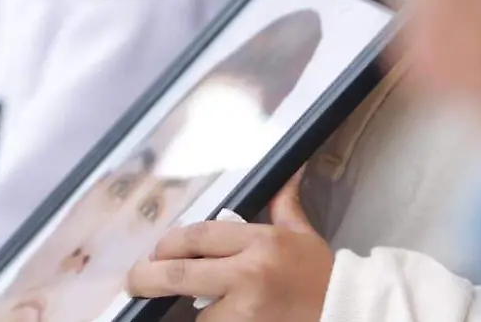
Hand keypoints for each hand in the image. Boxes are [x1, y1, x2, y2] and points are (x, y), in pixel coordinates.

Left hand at [127, 175, 333, 321]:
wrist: (348, 312)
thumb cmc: (322, 275)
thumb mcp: (302, 234)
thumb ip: (284, 205)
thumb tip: (287, 173)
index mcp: (260, 241)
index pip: (198, 236)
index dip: (168, 244)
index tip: (156, 252)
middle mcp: (249, 273)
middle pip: (180, 274)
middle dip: (146, 278)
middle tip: (133, 281)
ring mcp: (248, 309)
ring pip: (196, 311)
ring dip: (192, 310)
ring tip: (197, 304)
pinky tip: (211, 316)